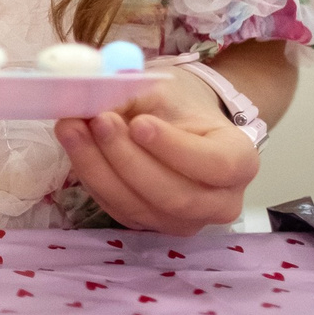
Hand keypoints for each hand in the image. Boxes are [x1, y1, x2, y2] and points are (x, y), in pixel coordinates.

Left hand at [57, 69, 257, 235]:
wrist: (176, 123)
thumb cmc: (179, 106)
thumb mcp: (165, 89)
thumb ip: (135, 94)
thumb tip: (94, 98)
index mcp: (239, 162)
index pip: (215, 164)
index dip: (175, 149)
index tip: (140, 123)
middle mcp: (219, 202)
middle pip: (175, 195)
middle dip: (129, 159)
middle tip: (97, 121)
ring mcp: (183, 221)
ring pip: (140, 206)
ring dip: (100, 167)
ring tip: (73, 128)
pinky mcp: (147, 224)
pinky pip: (116, 208)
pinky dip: (91, 176)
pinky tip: (75, 145)